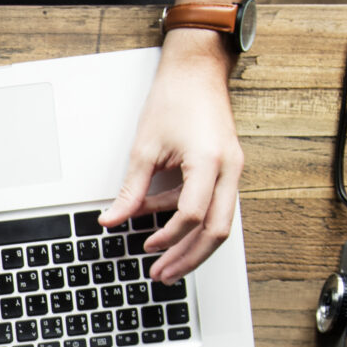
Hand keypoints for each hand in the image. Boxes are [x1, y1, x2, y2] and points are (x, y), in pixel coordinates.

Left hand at [103, 31, 243, 284]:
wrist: (197, 72)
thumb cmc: (175, 99)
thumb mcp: (144, 147)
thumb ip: (130, 190)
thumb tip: (112, 220)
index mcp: (209, 162)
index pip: (192, 215)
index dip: (167, 236)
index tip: (146, 246)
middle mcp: (230, 169)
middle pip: (217, 230)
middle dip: (189, 257)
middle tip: (163, 274)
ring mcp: (234, 171)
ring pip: (221, 224)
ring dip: (194, 247)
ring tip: (167, 265)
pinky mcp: (229, 171)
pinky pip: (215, 207)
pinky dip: (192, 222)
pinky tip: (165, 230)